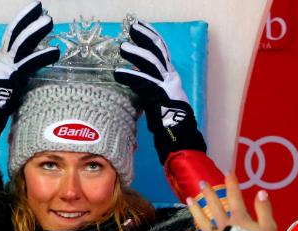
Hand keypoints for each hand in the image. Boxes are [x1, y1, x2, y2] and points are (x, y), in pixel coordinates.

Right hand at [0, 1, 59, 145]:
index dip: (24, 20)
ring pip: (22, 42)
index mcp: (1, 55)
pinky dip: (43, 56)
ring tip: (49, 21)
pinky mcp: (13, 75)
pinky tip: (56, 51)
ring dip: (37, 30)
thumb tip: (32, 66)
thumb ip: (18, 69)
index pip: (13, 33)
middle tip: (43, 10)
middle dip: (29, 19)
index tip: (36, 11)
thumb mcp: (7, 78)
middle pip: (16, 32)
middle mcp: (2, 56)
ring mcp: (7, 64)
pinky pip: (31, 62)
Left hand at [114, 20, 204, 162]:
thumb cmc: (165, 120)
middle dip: (145, 38)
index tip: (140, 27)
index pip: (161, 51)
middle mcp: (171, 77)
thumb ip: (146, 84)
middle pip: (158, 51)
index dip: (151, 37)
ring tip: (123, 47)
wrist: (179, 136)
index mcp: (169, 76)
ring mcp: (167, 86)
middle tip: (132, 28)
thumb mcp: (155, 96)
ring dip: (136, 53)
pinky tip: (118, 73)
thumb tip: (134, 73)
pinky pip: (144, 82)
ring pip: (152, 63)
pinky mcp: (160, 96)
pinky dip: (130, 76)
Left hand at [185, 173, 279, 230]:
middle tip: (201, 182)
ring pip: (203, 222)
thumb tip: (261, 192)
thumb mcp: (269, 228)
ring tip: (188, 200)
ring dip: (195, 210)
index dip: (231, 183)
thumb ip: (264, 210)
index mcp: (239, 219)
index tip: (228, 171)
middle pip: (215, 206)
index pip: (234, 197)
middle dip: (208, 193)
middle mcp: (224, 226)